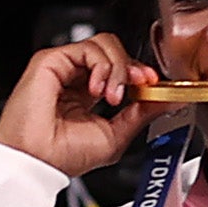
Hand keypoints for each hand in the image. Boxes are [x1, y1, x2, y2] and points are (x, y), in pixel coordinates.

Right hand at [0, 37, 147, 180]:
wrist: (38, 162)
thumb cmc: (63, 156)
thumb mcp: (116, 135)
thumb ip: (141, 113)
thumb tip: (169, 99)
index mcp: (87, 95)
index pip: (119, 69)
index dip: (139, 73)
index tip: (153, 85)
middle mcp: (74, 78)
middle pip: (114, 51)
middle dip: (133, 67)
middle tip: (140, 86)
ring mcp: (63, 67)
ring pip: (104, 44)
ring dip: (119, 68)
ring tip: (113, 96)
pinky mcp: (51, 60)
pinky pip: (88, 47)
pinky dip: (102, 65)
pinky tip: (98, 90)